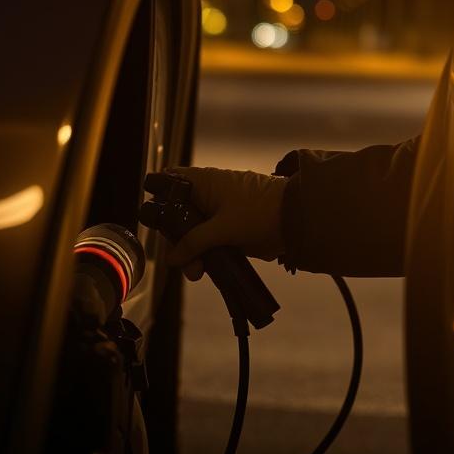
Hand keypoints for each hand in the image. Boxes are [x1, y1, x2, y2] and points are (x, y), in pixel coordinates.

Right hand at [163, 166, 286, 280]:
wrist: (296, 219)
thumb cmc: (259, 212)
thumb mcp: (222, 229)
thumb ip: (193, 242)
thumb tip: (172, 258)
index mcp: (203, 182)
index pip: (170, 182)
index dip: (159, 201)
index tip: (157, 225)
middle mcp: (208, 194)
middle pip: (179, 215)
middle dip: (178, 240)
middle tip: (182, 261)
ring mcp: (219, 211)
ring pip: (194, 231)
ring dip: (192, 252)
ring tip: (197, 272)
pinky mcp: (230, 228)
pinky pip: (210, 240)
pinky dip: (206, 253)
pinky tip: (205, 269)